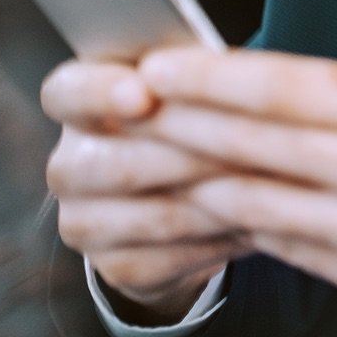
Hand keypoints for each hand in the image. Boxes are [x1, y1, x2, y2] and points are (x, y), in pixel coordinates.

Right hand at [40, 59, 250, 323]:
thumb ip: (189, 72)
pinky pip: (171, 258)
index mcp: (76, 100)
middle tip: (245, 147)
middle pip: (118, 164)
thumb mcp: (185, 80)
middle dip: (189, 154)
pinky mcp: (116, 266)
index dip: (102, 93)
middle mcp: (68, 164)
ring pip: (153, 215)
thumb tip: (221, 69)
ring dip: (217, 199)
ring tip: (268, 183)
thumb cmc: (188, 110)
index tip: (143, 95)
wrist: (183, 185)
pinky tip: (256, 219)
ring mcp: (84, 222)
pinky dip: (219, 237)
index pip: (68, 92)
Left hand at [135, 47, 336, 332]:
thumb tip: (326, 79)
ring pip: (256, 201)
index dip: (216, 76)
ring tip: (147, 158)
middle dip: (181, 122)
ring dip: (192, 177)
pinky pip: (285, 247)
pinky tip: (209, 204)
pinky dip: (238, 223)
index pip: (289, 88)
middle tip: (128, 107)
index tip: (165, 65)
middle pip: (256, 144)